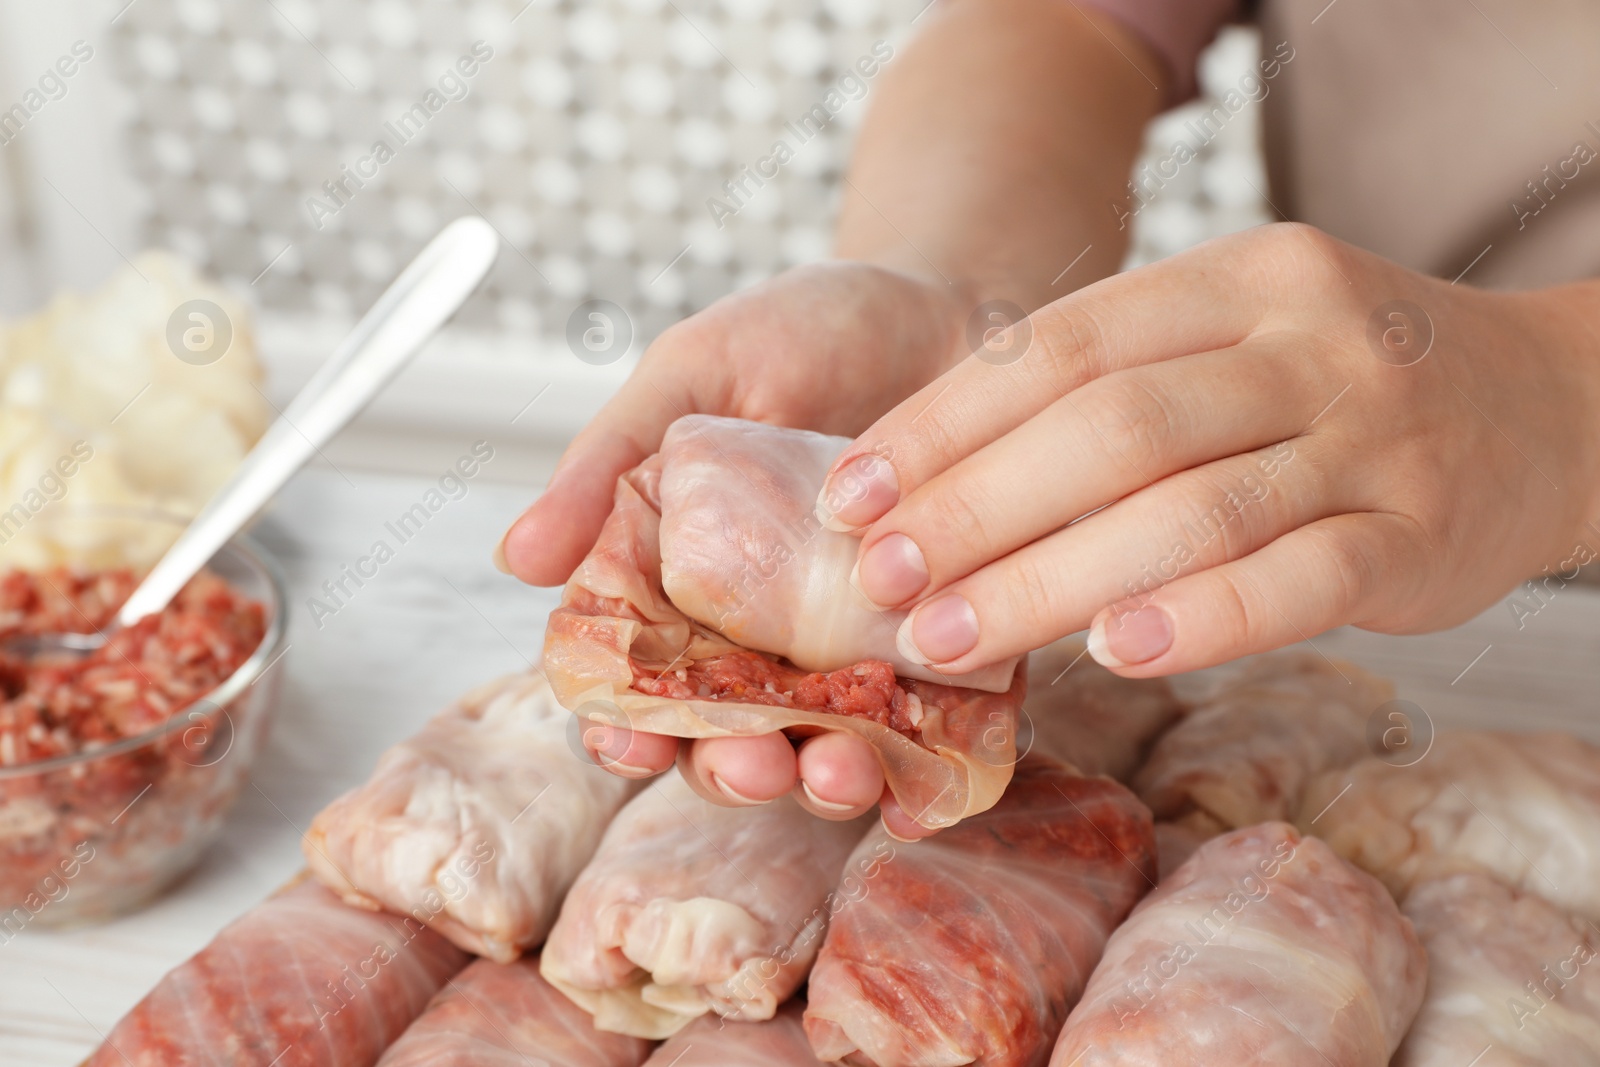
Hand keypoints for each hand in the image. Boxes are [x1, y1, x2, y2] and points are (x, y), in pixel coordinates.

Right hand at [500, 261, 972, 829]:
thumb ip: (605, 464)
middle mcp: (766, 635)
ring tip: (843, 772)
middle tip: (756, 762)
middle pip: (731, 737)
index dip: (628, 725)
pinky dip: (929, 770)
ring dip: (827, 782)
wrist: (944, 299)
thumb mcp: (694, 374)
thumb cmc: (804, 329)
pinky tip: (926, 785)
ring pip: (827, 749)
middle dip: (735, 768)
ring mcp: (857, 651)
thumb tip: (516, 557)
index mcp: (686, 584)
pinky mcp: (948, 648)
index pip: (640, 681)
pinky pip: (939, 731)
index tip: (632, 742)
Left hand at [816, 223, 1599, 677]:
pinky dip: (1203, 617)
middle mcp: (1307, 342)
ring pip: (1192, 508)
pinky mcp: (1423, 534)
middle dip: (976, 509)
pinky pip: (1302, 578)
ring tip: (952, 639)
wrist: (1551, 405)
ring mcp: (1374, 435)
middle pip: (1112, 426)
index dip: (945, 425)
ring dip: (1053, 579)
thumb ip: (1115, 391)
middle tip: (883, 581)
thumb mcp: (1238, 340)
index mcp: (1237, 279)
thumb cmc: (1342, 386)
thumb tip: (937, 487)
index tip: (856, 496)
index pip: (1061, 347)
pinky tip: (1117, 652)